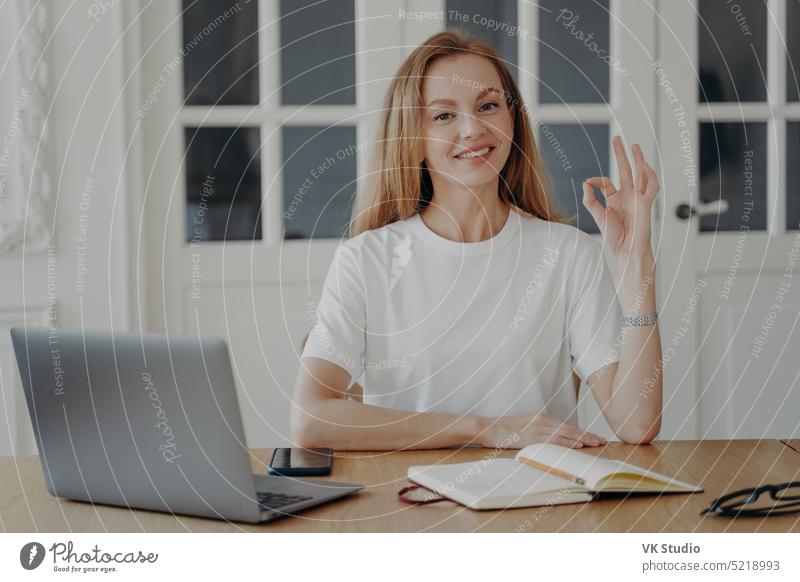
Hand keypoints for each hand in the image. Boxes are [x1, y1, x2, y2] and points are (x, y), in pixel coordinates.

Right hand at [479, 411, 607, 448]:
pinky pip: (554, 439)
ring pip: (566, 433)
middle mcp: (542, 420)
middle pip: (570, 428)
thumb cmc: (503, 430)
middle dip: (588, 435)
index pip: (566, 425)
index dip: (582, 431)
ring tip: (597, 443)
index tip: (594, 437)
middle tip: (602, 441)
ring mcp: (537, 428)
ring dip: (583, 439)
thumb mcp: (524, 427)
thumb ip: (538, 431)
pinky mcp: (532, 436)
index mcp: (541, 417)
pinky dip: (568, 442)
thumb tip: (551, 441)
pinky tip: (578, 445)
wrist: (488, 428)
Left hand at [582, 135, 659, 260]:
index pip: (606, 182)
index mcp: (614, 199)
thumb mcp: (597, 215)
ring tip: (634, 145)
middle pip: (625, 170)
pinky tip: (644, 166)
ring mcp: (638, 198)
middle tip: (619, 139)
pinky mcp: (646, 203)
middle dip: (622, 154)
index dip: (597, 180)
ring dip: (638, 159)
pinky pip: (652, 186)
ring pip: (640, 174)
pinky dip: (650, 176)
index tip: (589, 183)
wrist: (626, 249)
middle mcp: (627, 196)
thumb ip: (590, 199)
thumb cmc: (613, 236)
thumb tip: (585, 182)